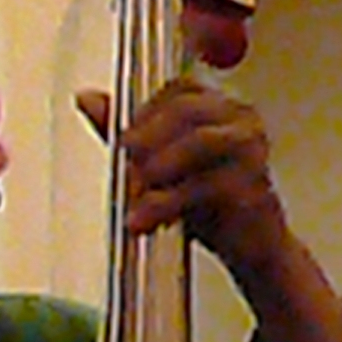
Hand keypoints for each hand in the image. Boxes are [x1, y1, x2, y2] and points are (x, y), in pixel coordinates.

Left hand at [75, 81, 293, 270]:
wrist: (253, 250)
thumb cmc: (214, 205)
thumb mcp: (161, 165)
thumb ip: (127, 132)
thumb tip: (88, 98)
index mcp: (223, 108)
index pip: (179, 91)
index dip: (145, 113)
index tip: (124, 142)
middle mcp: (243, 122)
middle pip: (188, 109)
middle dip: (148, 137)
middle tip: (124, 161)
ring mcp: (252, 152)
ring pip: (199, 142)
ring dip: (158, 168)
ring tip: (136, 195)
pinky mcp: (253, 187)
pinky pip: (205, 186)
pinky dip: (168, 203)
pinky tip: (149, 220)